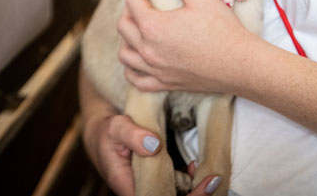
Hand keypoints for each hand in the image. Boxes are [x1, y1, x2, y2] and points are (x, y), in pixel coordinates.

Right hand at [83, 112, 222, 194]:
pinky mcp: (155, 181)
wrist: (103, 134)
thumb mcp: (117, 128)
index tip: (200, 184)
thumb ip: (132, 135)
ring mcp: (148, 187)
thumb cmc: (108, 132)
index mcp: (128, 185)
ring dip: (195, 192)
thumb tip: (154, 144)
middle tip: (213, 181)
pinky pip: (174, 189)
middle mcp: (139, 191)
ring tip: (211, 178)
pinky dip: (188, 182)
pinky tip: (195, 168)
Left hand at [117, 0, 253, 92]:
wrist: (239, 64)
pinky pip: (135, 79)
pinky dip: (132, 68)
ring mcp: (154, 70)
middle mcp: (147, 50)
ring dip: (128, 38)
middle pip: (123, 27)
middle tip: (146, 3)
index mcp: (153, 26)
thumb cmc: (222, 29)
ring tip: (141, 30)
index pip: (132, 3)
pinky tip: (141, 59)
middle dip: (130, 10)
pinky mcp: (164, 84)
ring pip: (124, 54)